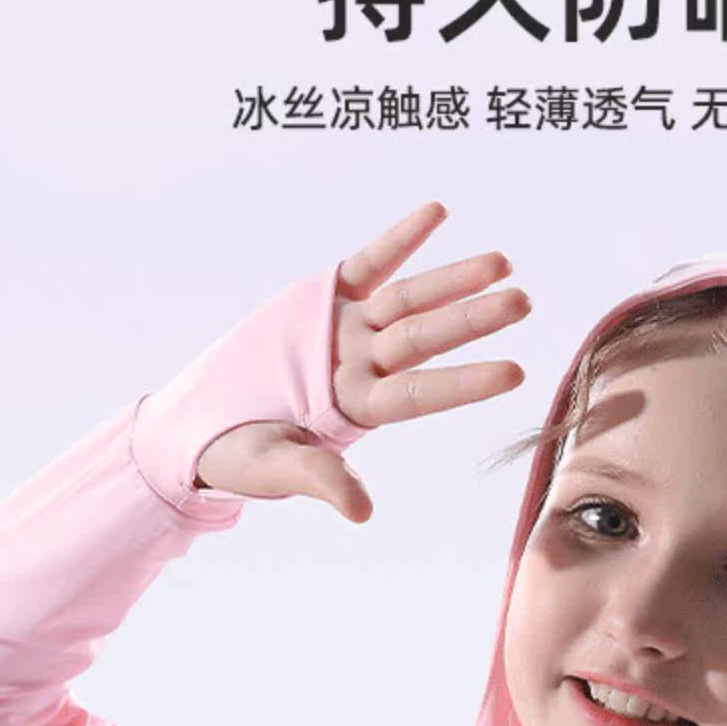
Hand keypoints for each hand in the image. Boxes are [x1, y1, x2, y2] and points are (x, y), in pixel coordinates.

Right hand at [194, 200, 530, 521]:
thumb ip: (318, 479)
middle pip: (425, 338)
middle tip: (523, 301)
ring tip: (503, 262)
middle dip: (472, 319)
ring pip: (408, 299)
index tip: (515, 372)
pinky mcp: (328, 295)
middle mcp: (362, 365)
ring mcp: (349, 328)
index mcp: (355, 408)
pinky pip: (371, 263)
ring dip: (454, 279)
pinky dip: (402, 239)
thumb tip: (362, 513)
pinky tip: (439, 212)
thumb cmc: (239, 454)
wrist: (203, 418)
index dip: (465, 382)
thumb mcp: (273, 468)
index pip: (419, 393)